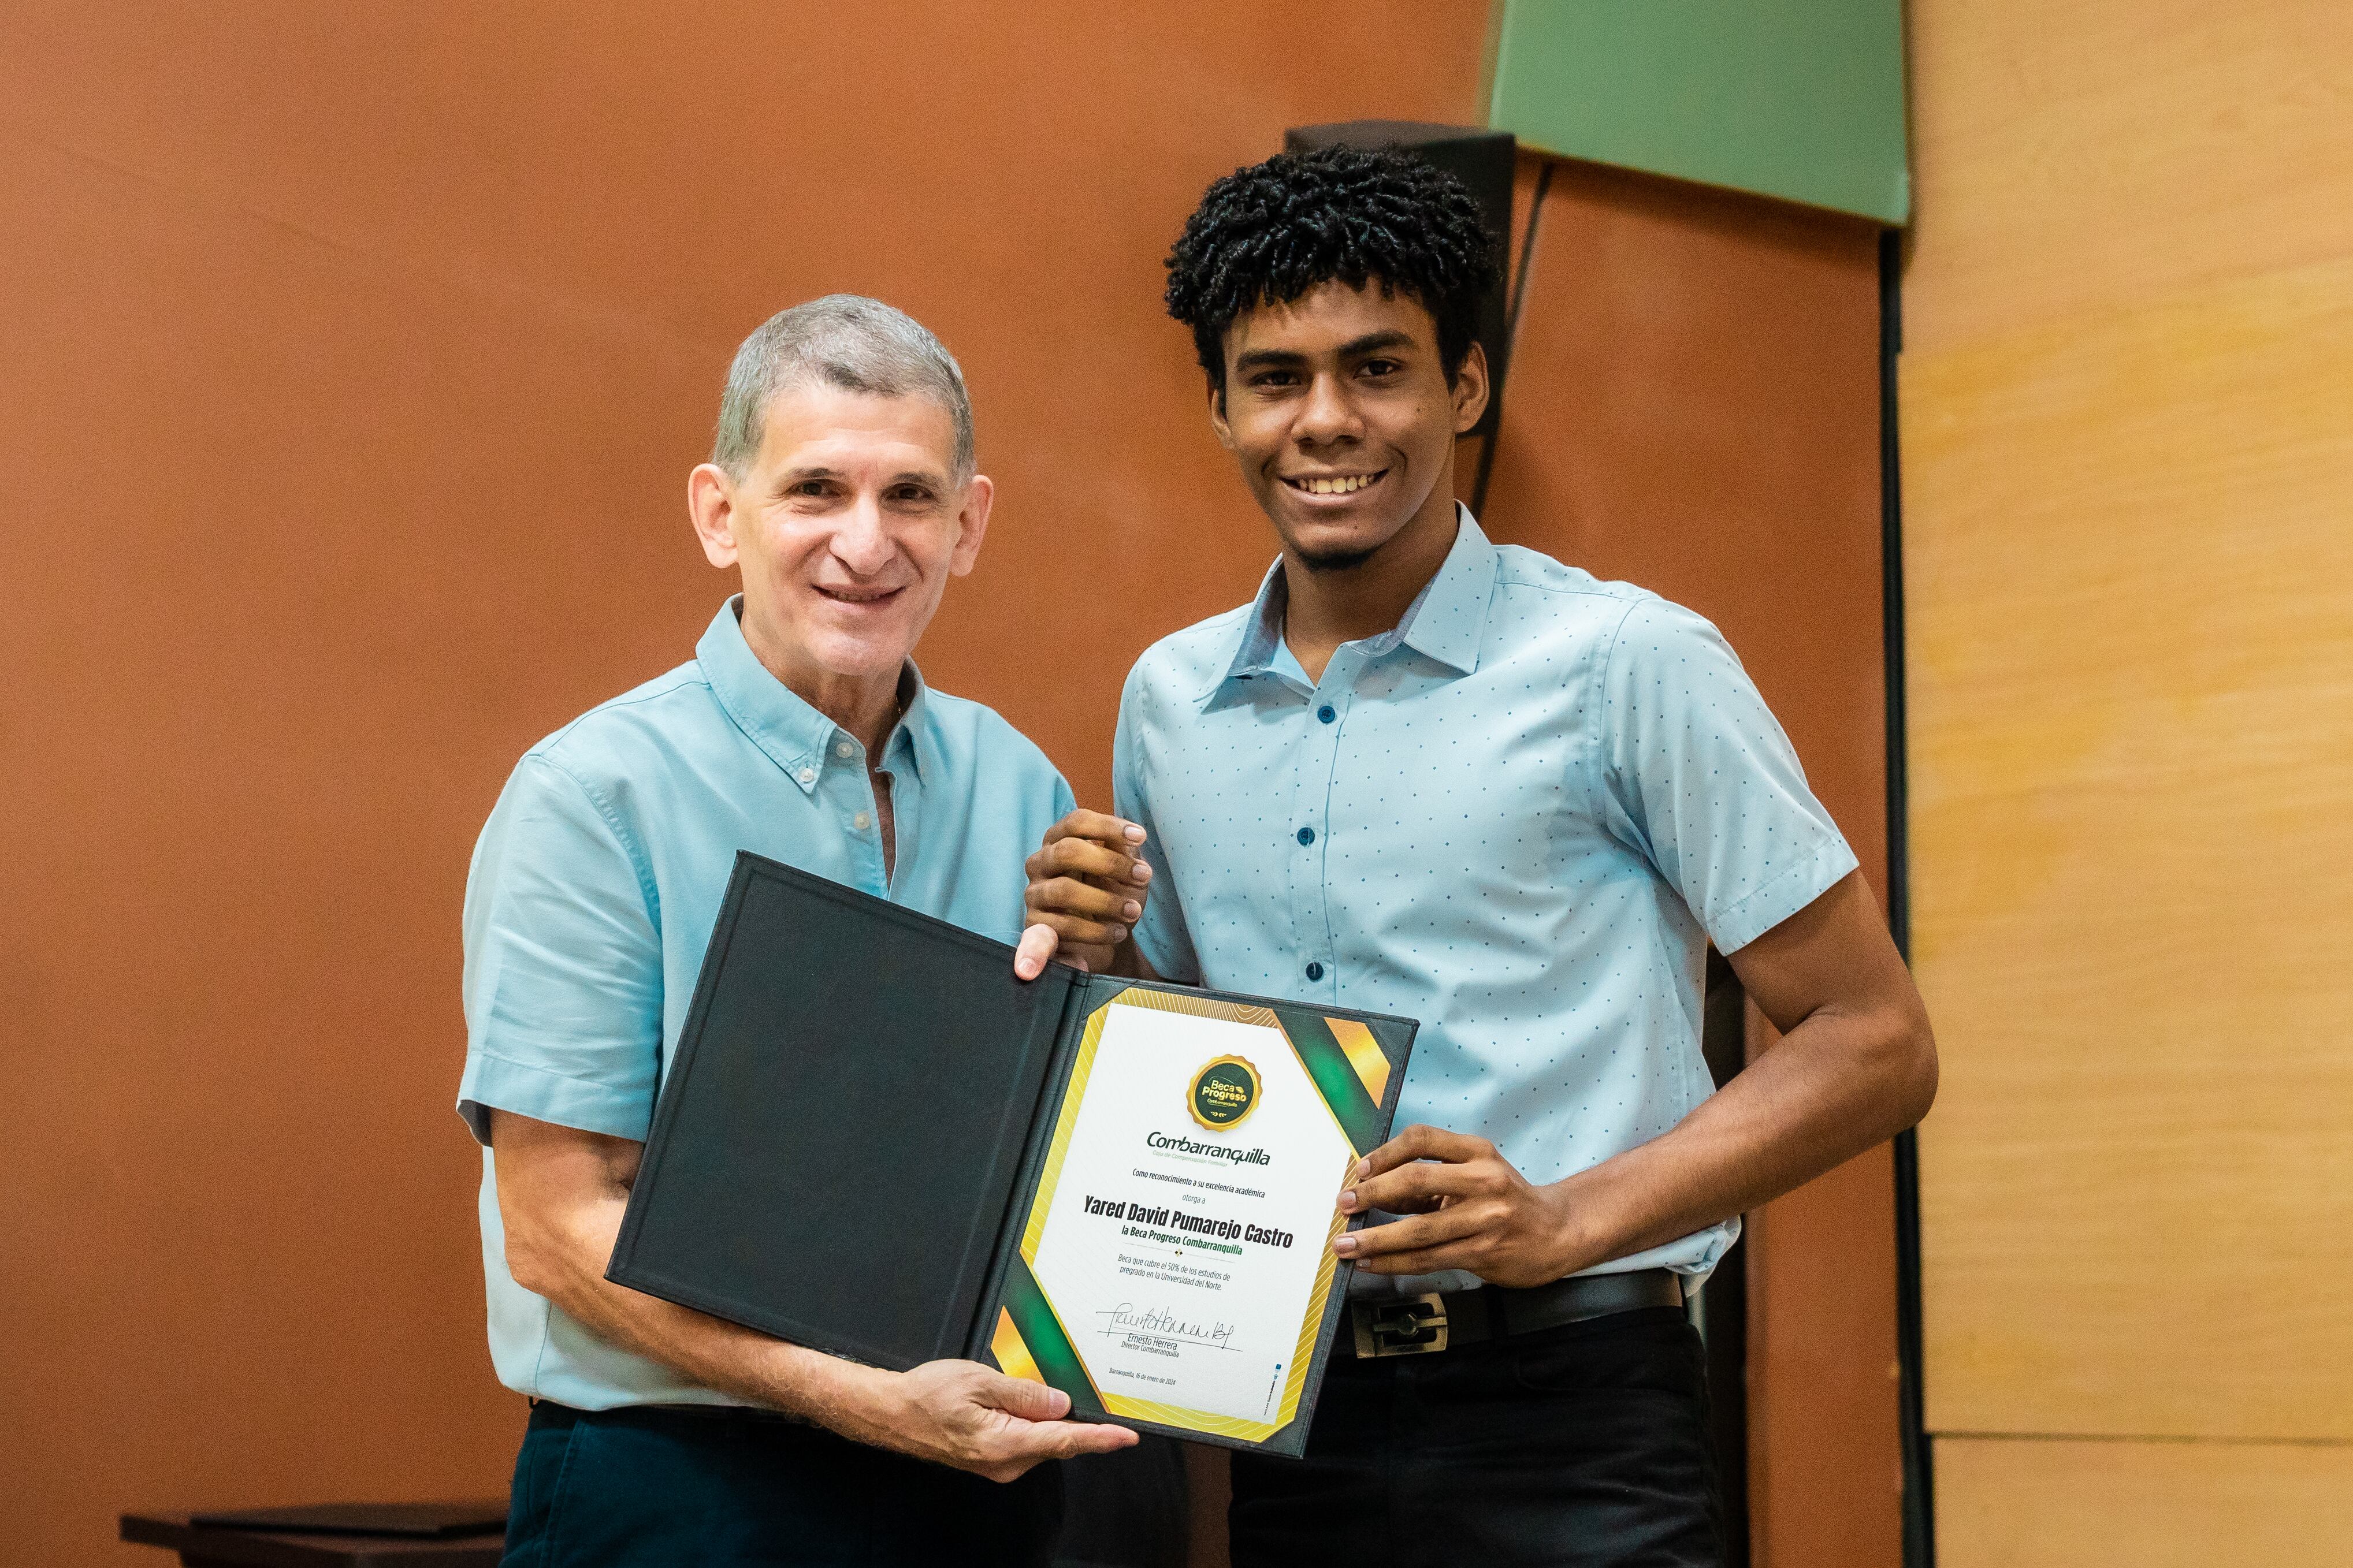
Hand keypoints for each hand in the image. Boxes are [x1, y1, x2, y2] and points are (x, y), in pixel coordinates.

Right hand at [865, 1359, 1136, 1481]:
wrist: (892, 1413)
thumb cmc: (928, 1395)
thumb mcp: (979, 1380)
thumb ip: (1023, 1393)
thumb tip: (1059, 1404)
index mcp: (1004, 1444)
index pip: (1064, 1441)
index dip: (1099, 1438)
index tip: (1126, 1436)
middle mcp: (1005, 1462)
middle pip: (1057, 1442)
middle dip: (1078, 1423)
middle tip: (1093, 1400)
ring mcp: (998, 1464)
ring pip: (1041, 1441)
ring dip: (1050, 1421)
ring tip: (1035, 1392)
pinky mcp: (992, 1459)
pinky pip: (1025, 1441)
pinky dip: (1033, 1424)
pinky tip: (1023, 1405)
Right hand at [1014, 811, 1151, 979]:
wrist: (1104, 941)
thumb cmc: (1113, 896)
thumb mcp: (1125, 873)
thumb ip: (1124, 854)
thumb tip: (1127, 839)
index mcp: (1060, 840)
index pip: (1077, 822)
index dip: (1108, 826)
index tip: (1141, 837)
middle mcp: (1041, 862)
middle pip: (1067, 851)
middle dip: (1110, 863)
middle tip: (1143, 876)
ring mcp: (1034, 894)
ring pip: (1065, 890)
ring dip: (1106, 901)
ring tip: (1133, 911)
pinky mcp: (1035, 925)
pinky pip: (1062, 926)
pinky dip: (1093, 932)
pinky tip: (1117, 933)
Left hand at [1330, 1124, 1582, 1288]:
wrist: (1558, 1232)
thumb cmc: (1506, 1200)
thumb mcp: (1477, 1173)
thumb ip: (1433, 1177)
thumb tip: (1374, 1188)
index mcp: (1478, 1151)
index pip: (1422, 1138)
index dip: (1385, 1152)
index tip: (1359, 1169)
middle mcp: (1484, 1179)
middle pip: (1415, 1179)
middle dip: (1371, 1193)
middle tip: (1343, 1205)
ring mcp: (1486, 1218)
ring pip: (1418, 1228)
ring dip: (1375, 1238)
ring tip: (1346, 1245)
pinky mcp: (1484, 1252)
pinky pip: (1429, 1258)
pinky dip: (1395, 1262)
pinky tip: (1372, 1263)